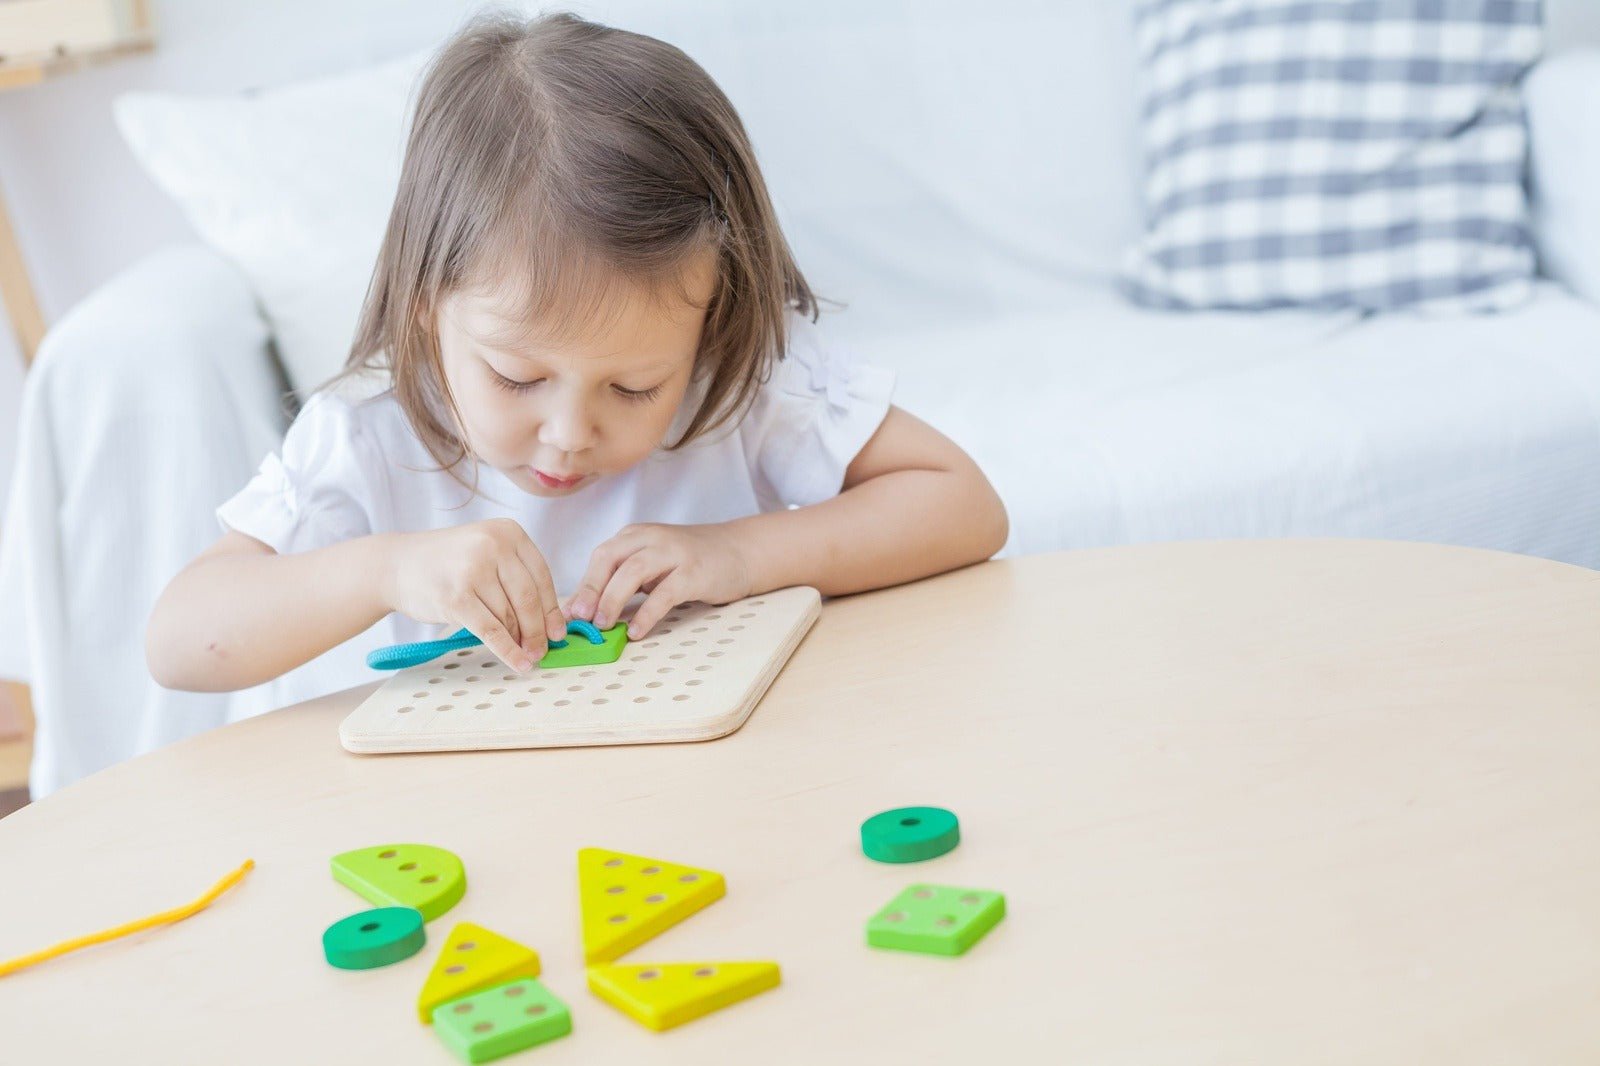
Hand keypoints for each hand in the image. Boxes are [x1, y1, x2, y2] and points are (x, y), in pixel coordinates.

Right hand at [378, 520, 567, 672]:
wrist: (396, 564)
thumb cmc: (448, 564)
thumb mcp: (486, 553)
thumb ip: (516, 578)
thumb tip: (551, 624)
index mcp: (508, 531)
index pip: (542, 576)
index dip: (551, 609)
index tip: (558, 633)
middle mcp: (493, 545)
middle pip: (528, 598)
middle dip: (538, 631)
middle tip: (542, 651)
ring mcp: (473, 570)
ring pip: (509, 616)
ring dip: (520, 641)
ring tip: (525, 655)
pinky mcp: (456, 597)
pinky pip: (491, 631)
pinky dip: (508, 651)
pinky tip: (519, 664)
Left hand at [564, 522, 753, 639]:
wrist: (739, 551)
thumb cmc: (690, 563)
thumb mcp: (653, 564)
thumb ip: (624, 582)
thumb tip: (588, 612)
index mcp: (636, 536)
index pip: (601, 557)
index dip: (583, 585)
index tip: (569, 614)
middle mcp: (651, 538)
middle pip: (610, 558)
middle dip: (591, 589)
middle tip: (580, 618)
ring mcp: (674, 553)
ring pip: (633, 571)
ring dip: (613, 599)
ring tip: (603, 625)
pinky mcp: (695, 572)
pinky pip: (665, 593)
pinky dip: (647, 613)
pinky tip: (637, 631)